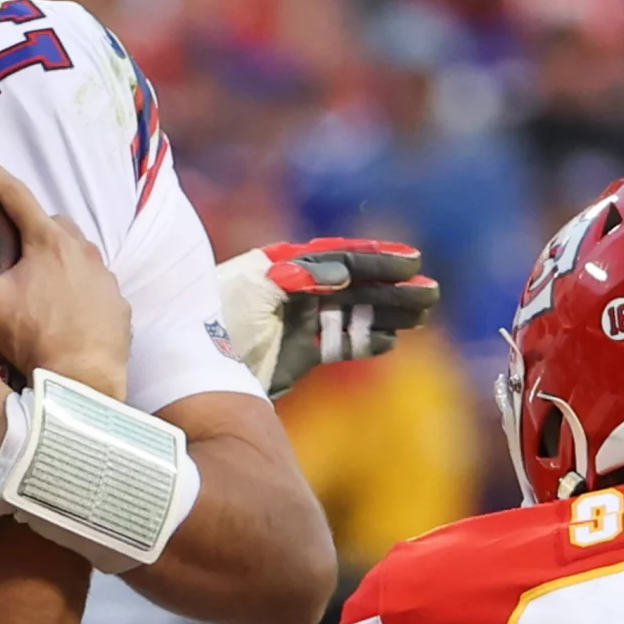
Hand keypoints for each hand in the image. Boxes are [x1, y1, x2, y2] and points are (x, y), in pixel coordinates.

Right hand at [0, 162, 129, 399]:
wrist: (84, 379)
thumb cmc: (34, 336)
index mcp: (48, 241)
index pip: (16, 195)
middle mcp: (83, 249)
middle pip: (52, 222)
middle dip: (31, 222)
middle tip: (8, 237)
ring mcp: (105, 276)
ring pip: (78, 250)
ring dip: (58, 254)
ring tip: (36, 275)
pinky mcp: (117, 303)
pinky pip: (95, 283)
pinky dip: (79, 285)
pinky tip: (64, 305)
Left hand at [216, 239, 438, 397]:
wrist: (193, 365)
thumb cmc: (216, 317)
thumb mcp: (255, 291)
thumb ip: (299, 278)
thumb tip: (342, 272)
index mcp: (282, 269)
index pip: (337, 258)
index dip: (375, 259)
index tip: (412, 260)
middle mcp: (295, 292)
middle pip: (354, 286)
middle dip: (392, 288)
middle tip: (430, 292)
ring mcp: (299, 323)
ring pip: (354, 313)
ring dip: (388, 313)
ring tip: (422, 314)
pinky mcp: (301, 353)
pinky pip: (341, 344)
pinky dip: (366, 342)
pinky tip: (390, 341)